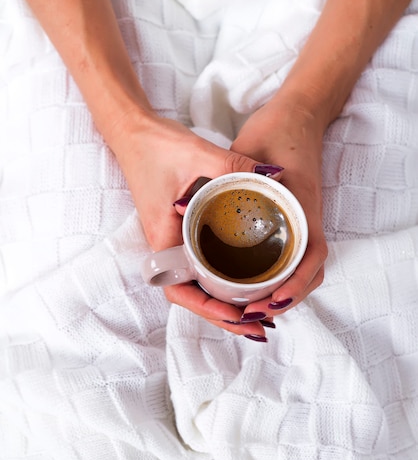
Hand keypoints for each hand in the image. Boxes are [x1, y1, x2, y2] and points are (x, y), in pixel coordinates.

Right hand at [108, 109, 280, 339]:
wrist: (134, 132)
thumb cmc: (157, 146)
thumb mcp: (199, 154)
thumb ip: (236, 166)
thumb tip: (276, 179)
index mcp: (164, 239)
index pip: (181, 291)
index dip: (209, 309)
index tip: (238, 316)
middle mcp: (167, 248)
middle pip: (195, 297)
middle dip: (226, 317)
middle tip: (261, 328)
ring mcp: (175, 243)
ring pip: (200, 285)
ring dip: (226, 304)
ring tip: (259, 316)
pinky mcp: (183, 234)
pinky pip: (203, 267)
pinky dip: (223, 282)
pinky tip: (246, 285)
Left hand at [230, 95, 327, 318]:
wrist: (299, 113)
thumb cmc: (279, 130)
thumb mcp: (250, 148)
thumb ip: (227, 172)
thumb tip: (186, 204)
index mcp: (304, 207)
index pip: (311, 258)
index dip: (293, 286)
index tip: (269, 303)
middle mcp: (307, 221)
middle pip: (307, 274)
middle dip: (283, 300)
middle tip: (250, 315)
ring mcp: (302, 223)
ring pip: (298, 270)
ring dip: (278, 292)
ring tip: (248, 310)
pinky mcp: (292, 222)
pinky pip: (288, 257)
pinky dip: (276, 277)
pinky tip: (252, 288)